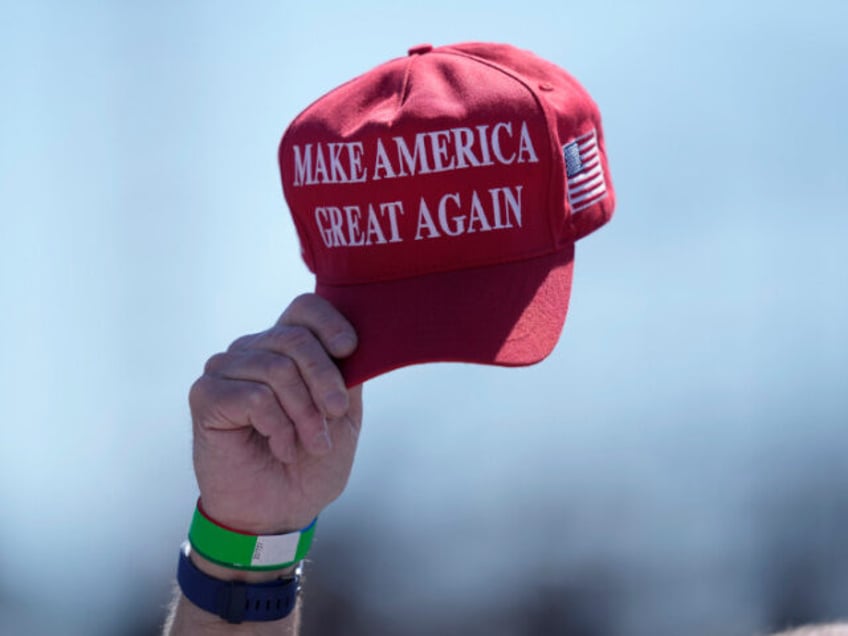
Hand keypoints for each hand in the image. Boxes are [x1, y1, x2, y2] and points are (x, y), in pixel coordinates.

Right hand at [188, 294, 362, 533]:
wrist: (279, 511)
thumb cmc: (310, 463)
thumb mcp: (342, 414)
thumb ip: (346, 374)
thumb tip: (354, 342)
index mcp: (286, 348)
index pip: (304, 309)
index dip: (330, 323)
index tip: (350, 350)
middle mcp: (253, 350)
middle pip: (295, 339)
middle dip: (324, 382)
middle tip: (332, 419)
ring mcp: (225, 369)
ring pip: (277, 369)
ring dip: (303, 414)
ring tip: (309, 443)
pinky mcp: (206, 395)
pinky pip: (254, 396)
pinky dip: (276, 426)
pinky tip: (279, 447)